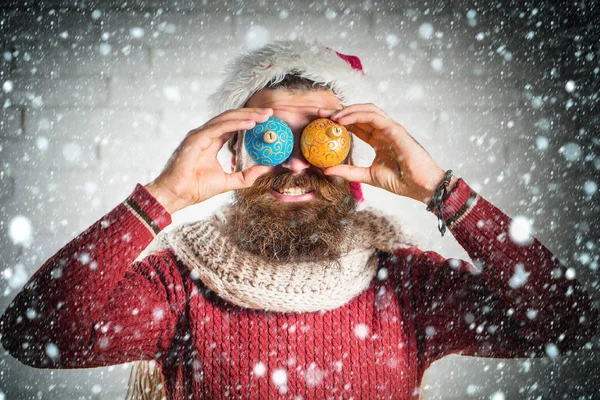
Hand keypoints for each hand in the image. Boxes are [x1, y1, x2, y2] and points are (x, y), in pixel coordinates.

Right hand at [145, 108, 274, 213]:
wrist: (176, 195)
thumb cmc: (196, 189)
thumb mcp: (228, 181)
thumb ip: (246, 175)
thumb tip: (266, 169)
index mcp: (211, 141)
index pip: (233, 125)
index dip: (250, 120)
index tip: (268, 120)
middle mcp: (205, 134)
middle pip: (232, 117)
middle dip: (252, 113)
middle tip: (270, 112)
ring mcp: (200, 134)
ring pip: (227, 118)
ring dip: (247, 115)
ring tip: (264, 115)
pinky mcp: (196, 138)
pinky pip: (220, 127)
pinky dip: (236, 124)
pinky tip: (251, 123)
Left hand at [318, 104, 457, 203]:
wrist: (418, 186)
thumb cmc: (399, 182)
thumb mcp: (366, 176)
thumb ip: (348, 171)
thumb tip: (326, 170)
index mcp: (378, 140)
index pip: (356, 126)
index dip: (339, 123)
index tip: (321, 124)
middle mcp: (383, 131)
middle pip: (358, 115)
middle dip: (338, 112)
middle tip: (319, 114)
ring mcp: (390, 128)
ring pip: (366, 110)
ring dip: (347, 110)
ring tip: (330, 116)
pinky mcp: (394, 128)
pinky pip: (373, 116)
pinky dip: (356, 115)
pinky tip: (342, 121)